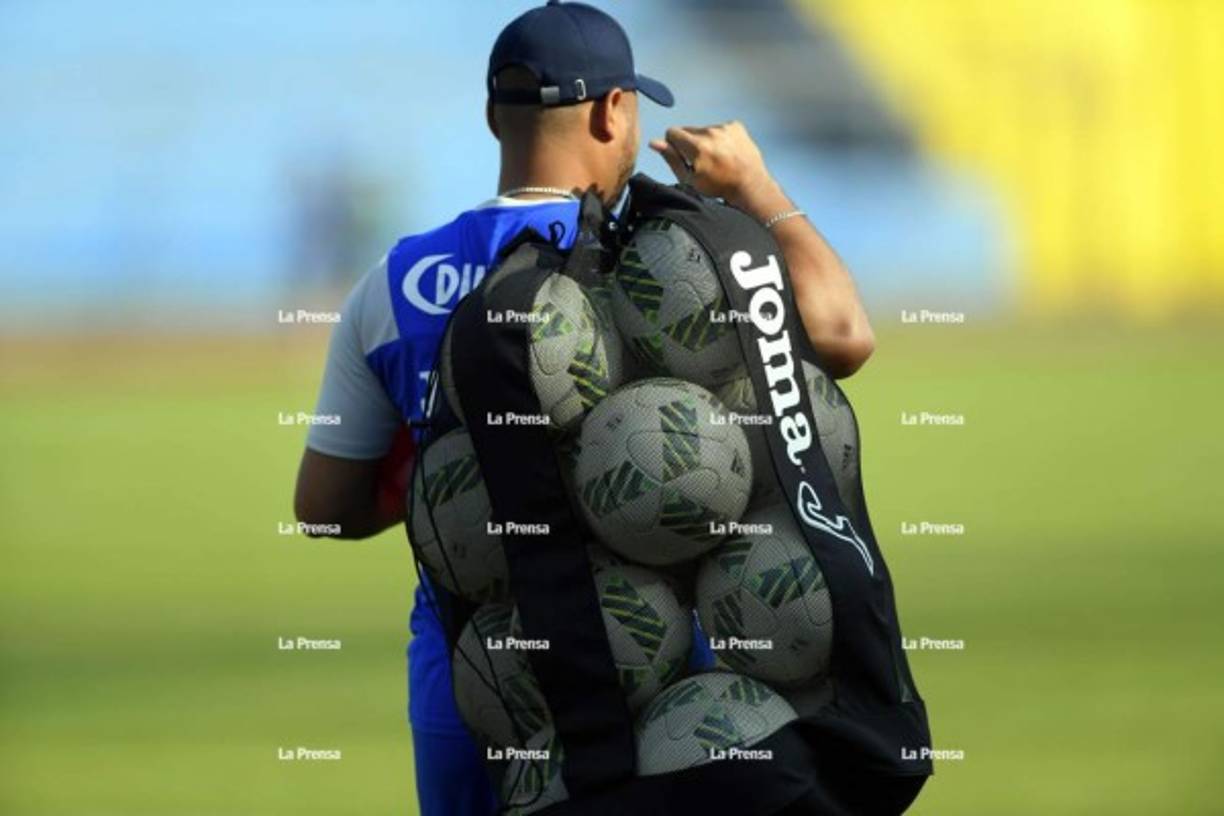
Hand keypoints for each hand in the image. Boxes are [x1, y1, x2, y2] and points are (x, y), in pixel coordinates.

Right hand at [649, 121, 780, 212]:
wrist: (750, 185)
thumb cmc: (718, 187)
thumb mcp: (690, 179)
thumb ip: (671, 159)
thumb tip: (654, 142)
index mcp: (697, 146)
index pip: (672, 132)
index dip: (674, 145)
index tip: (683, 157)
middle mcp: (710, 132)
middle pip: (687, 130)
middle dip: (689, 143)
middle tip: (702, 160)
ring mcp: (725, 127)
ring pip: (703, 129)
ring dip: (705, 141)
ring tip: (717, 158)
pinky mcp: (735, 125)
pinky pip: (719, 128)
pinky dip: (720, 138)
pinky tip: (727, 152)